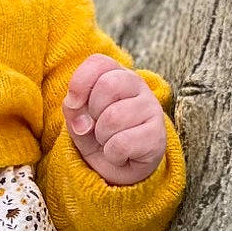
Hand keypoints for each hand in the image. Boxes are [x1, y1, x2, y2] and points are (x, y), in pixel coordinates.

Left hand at [62, 54, 167, 185]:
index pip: (98, 62)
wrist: (121, 168)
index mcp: (116, 74)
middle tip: (97, 125)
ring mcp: (152, 109)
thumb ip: (73, 110)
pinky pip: (121, 144)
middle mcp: (138, 85)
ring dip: (102, 137)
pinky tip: (120, 154)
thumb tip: (83, 121)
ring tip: (109, 141)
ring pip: (113, 118)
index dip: (80, 82)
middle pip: (108, 85)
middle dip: (92, 111)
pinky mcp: (158, 136)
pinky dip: (112, 154)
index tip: (74, 103)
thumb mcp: (78, 120)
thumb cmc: (99, 136)